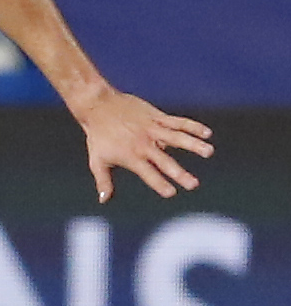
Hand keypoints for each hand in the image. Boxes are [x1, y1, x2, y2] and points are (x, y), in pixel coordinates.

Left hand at [74, 89, 212, 201]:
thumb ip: (103, 181)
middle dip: (179, 173)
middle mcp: (144, 144)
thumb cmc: (97, 136)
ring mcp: (152, 129)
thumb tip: (104, 200)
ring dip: (193, 144)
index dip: (159, 183)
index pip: (148, 173)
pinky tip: (207, 133)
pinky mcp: (156, 117)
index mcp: (131, 157)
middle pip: (165, 161)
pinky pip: (177, 121)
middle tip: (194, 184)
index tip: (171, 193)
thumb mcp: (97, 160)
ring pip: (176, 137)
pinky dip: (192, 126)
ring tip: (209, 152)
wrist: (97, 106)